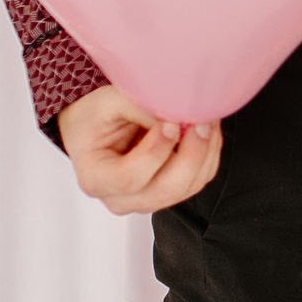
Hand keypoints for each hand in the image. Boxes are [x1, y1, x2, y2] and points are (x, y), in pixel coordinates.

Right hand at [58, 86, 222, 215]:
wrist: (94, 127)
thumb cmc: (94, 116)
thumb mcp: (108, 102)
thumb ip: (141, 107)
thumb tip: (178, 113)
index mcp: (96, 178)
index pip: (130, 178)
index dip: (155, 152)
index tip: (170, 123)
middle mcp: (121, 199)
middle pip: (166, 190)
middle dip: (191, 156)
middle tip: (201, 123)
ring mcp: (146, 200)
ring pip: (187, 187)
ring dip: (204, 153)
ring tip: (206, 120)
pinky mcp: (168, 192)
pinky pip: (197, 181)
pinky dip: (207, 155)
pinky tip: (206, 131)